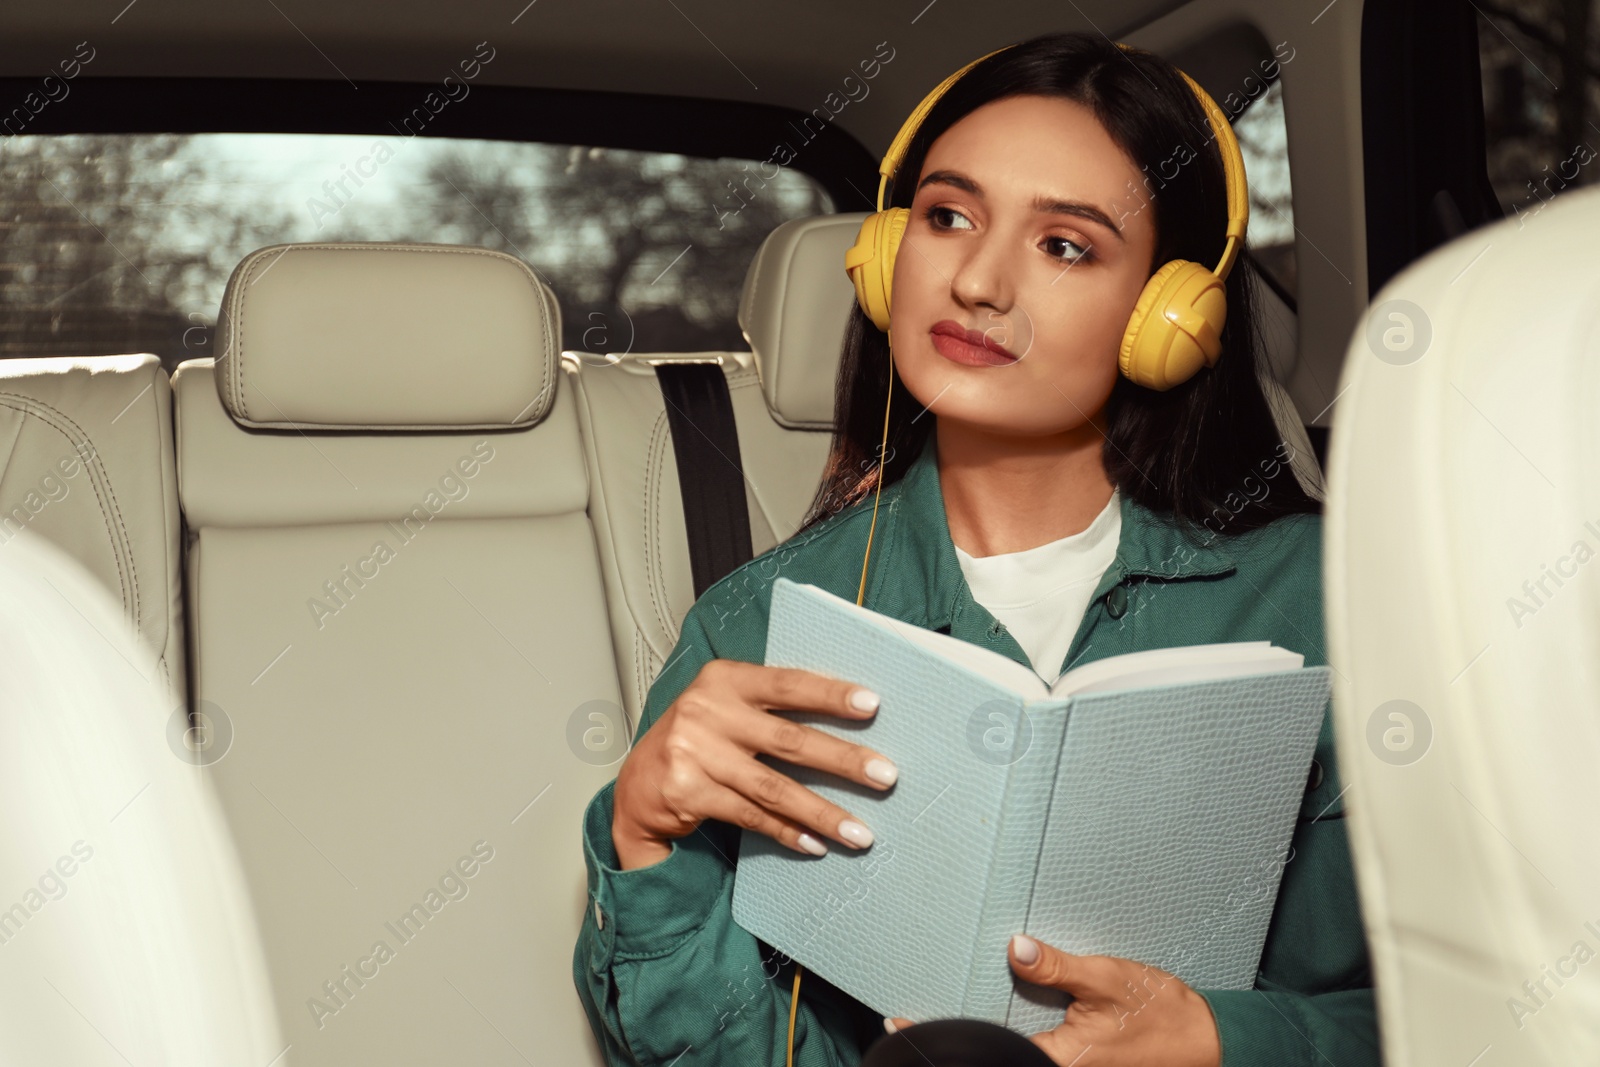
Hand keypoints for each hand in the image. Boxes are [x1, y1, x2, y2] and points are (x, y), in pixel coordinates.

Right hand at [611, 659, 897, 868]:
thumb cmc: (700, 737)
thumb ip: (772, 706)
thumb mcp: (728, 705)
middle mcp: (707, 712)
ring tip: (861, 831)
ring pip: (773, 788)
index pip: (787, 684)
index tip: (872, 705)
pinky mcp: (688, 794)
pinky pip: (751, 816)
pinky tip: (815, 844)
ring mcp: (694, 754)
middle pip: (788, 740)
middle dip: (843, 760)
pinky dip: (787, 832)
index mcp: (724, 679)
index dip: (830, 694)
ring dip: (822, 812)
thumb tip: (849, 715)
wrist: (640, 781)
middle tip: (886, 775)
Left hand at [883, 936, 1220, 1065]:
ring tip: (942, 1009)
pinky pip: (1033, 1050)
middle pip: (995, 1055)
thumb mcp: (1110, 980)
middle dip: (954, 1037)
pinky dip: (1008, 1034)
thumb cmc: (1163, 1015)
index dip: (942, 1037)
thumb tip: (1016, 948)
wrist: (1209, 1044)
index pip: (988, 1049)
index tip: (898, 1019)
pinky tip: (994, 1011)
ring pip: (1012, 1053)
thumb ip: (1060, 968)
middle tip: (908, 1013)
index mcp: (1060, 1059)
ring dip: (980, 1034)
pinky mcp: (1077, 1062)